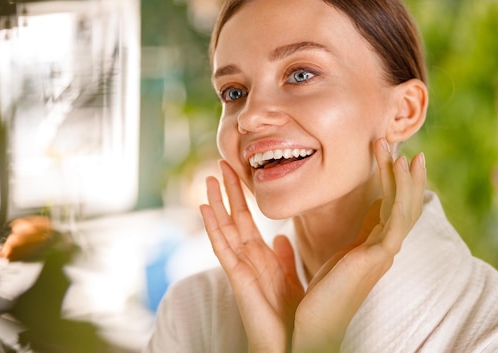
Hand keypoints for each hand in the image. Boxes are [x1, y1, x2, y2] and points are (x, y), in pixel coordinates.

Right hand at [200, 160, 304, 352]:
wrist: (292, 342)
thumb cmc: (290, 314)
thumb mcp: (290, 278)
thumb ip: (284, 258)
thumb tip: (281, 237)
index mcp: (261, 256)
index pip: (248, 219)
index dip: (242, 195)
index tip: (238, 171)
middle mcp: (248, 258)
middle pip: (234, 217)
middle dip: (228, 190)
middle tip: (222, 162)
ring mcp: (240, 267)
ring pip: (225, 228)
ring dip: (216, 202)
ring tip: (209, 178)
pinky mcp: (237, 278)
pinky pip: (223, 248)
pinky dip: (213, 228)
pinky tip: (205, 209)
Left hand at [291, 139, 425, 352]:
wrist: (318, 326)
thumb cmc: (324, 294)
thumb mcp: (341, 255)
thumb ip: (357, 234)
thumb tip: (371, 209)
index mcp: (376, 247)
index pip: (394, 209)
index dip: (398, 184)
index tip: (396, 159)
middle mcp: (385, 249)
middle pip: (405, 207)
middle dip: (408, 178)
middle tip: (409, 150)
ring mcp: (384, 252)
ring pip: (404, 208)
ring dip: (404, 178)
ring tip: (401, 152)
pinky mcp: (378, 256)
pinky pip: (396, 218)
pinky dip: (400, 191)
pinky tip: (399, 169)